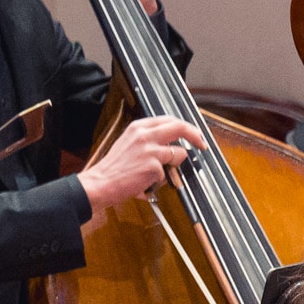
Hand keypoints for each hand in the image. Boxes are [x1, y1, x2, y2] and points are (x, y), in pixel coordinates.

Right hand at [78, 115, 213, 211]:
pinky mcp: (153, 166)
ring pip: (178, 154)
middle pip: (180, 127)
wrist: (101, 183)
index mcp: (138, 127)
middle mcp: (145, 135)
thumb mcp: (129, 144)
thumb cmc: (114, 168)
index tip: (194, 135)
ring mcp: (150, 150)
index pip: (169, 120)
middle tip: (202, 144)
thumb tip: (170, 144)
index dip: (186, 127)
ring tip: (153, 174)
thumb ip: (149, 140)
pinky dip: (159, 180)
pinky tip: (144, 181)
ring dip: (172, 166)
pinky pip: (167, 174)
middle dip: (196, 136)